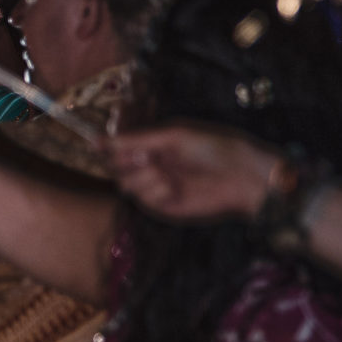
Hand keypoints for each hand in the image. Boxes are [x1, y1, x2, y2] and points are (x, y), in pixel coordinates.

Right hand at [106, 124, 280, 221]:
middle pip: (115, 167)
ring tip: (163, 173)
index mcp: (153, 144)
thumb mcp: (174, 136)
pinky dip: (154, 192)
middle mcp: (151, 164)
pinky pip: (143, 200)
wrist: (243, 177)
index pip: (118, 146)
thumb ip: (137, 139)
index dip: (108, 146)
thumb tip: (99, 140)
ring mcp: (156, 186)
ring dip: (141, 178)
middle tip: (147, 158)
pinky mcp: (163, 206)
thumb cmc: (215, 148)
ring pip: (125, 185)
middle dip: (126, 162)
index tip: (99, 145)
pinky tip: (173, 188)